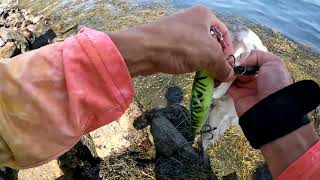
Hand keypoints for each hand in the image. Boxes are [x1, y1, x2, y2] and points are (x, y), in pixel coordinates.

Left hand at [109, 6, 233, 80]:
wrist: (144, 50)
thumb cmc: (181, 46)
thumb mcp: (209, 55)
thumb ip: (223, 66)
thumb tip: (230, 76)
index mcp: (204, 15)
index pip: (224, 33)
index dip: (229, 50)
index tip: (228, 66)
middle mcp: (191, 19)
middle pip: (211, 42)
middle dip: (215, 59)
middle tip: (217, 74)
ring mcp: (177, 31)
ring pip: (197, 50)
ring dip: (203, 64)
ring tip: (204, 75)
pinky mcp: (167, 43)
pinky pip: (184, 54)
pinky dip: (189, 64)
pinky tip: (189, 72)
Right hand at [228, 50, 292, 115]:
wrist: (270, 108)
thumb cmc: (274, 83)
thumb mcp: (273, 63)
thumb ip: (257, 55)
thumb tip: (240, 61)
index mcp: (266, 71)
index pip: (251, 61)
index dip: (244, 57)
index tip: (237, 54)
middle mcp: (255, 79)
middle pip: (241, 67)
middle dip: (235, 63)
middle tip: (229, 60)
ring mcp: (245, 87)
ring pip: (233, 75)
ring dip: (229, 70)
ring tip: (226, 66)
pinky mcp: (236, 95)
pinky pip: (227, 85)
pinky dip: (224, 79)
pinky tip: (223, 74)